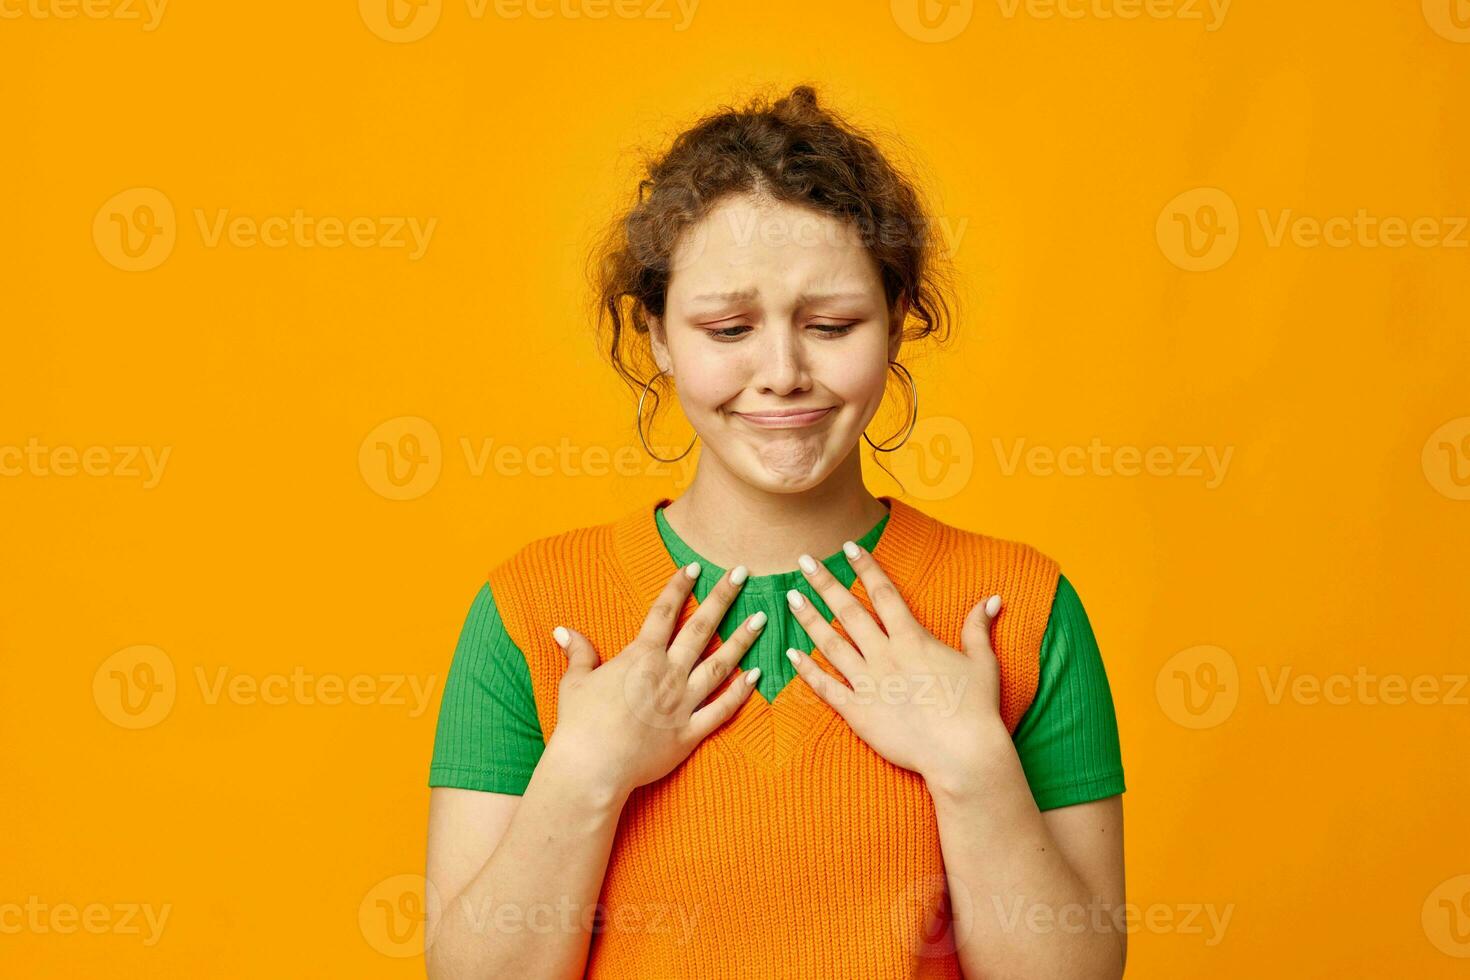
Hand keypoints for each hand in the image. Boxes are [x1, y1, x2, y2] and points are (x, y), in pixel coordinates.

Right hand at [546, 561, 763, 799]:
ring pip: (719, 665)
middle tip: (741, 573)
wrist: (591, 767)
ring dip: (741, 640)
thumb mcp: (574, 682)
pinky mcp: (689, 733)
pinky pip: (721, 709)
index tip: (694, 567)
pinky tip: (756, 675)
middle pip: (700, 629)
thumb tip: (563, 630)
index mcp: (640, 657)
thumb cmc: (579, 723)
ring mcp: (682, 703)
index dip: (679, 587)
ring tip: (761, 618)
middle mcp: (667, 674)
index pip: (663, 612)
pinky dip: (740, 693)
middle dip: (722, 598)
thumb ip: (578, 653)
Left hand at [782, 540, 1012, 790]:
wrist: (962, 754)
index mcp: (913, 639)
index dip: (866, 568)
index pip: (884, 594)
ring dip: (810, 619)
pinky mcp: (858, 712)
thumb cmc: (976, 709)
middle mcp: (885, 655)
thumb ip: (978, 628)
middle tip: (803, 561)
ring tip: (791, 598)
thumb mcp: (983, 663)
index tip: (849, 547)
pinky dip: (807, 670)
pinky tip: (790, 654)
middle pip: (849, 611)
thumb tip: (992, 599)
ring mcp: (868, 683)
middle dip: (825, 583)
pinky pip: (826, 687)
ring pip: (831, 644)